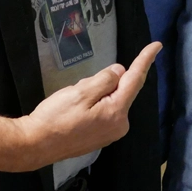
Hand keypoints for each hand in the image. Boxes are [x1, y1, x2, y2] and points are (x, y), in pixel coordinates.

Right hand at [12, 42, 161, 170]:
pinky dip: (94, 104)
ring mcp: (110, 133)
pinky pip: (104, 111)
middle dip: (105, 82)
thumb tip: (120, 72)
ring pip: (111, 100)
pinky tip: (75, 110)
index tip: (157, 45)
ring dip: (97, 94)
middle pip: (121, 90)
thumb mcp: (81, 92)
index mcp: (117, 112)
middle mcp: (119, 125)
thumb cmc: (56, 118)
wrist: (34, 145)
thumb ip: (104, 80)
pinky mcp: (99, 137)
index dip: (145, 60)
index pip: (135, 80)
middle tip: (80, 87)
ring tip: (73, 102)